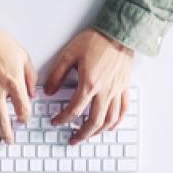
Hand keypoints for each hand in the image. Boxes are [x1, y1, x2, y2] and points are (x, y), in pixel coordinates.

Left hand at [43, 28, 133, 144]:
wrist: (118, 33)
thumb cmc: (95, 41)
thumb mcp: (68, 55)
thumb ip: (56, 75)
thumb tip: (47, 91)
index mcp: (89, 84)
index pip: (74, 110)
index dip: (62, 119)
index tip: (55, 122)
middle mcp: (104, 91)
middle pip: (94, 121)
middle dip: (81, 134)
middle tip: (72, 139)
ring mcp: (117, 91)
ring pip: (110, 120)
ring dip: (98, 132)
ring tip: (88, 135)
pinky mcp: (125, 88)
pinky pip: (123, 110)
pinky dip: (116, 122)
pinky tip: (110, 126)